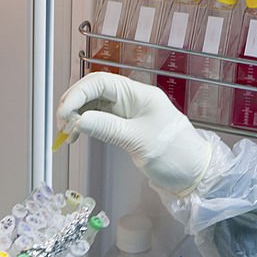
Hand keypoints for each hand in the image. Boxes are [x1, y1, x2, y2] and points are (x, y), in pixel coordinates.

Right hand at [56, 73, 211, 195]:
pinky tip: (76, 136)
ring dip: (77, 115)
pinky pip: (99, 119)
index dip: (78, 94)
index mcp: (139, 94)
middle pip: (94, 90)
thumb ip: (108, 128)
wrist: (194, 173)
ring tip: (66, 134)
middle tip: (61, 125)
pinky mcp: (126, 126)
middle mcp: (132, 99)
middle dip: (74, 103)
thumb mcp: (139, 142)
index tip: (64, 114)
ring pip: (94, 105)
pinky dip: (85, 125)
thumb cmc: (175, 155)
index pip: (101, 82)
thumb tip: (78, 120)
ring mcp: (128, 112)